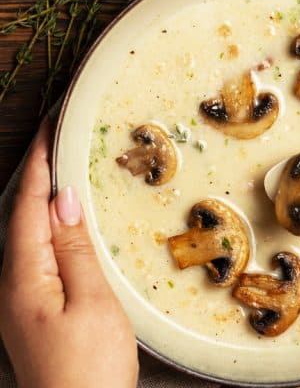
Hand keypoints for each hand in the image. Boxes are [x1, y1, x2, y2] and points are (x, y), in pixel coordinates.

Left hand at [0, 119, 137, 387]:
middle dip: (38, 176)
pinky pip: (36, 256)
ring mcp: (20, 301)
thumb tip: (64, 202)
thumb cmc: (89, 368)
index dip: (41, 166)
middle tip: (58, 141)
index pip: (29, 207)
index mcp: (24, 277)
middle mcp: (13, 285)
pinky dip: (49, 229)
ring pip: (27, 236)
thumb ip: (75, 250)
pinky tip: (64, 228)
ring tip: (63, 172)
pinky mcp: (33, 312)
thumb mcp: (92, 303)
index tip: (53, 129)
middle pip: (21, 217)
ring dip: (43, 201)